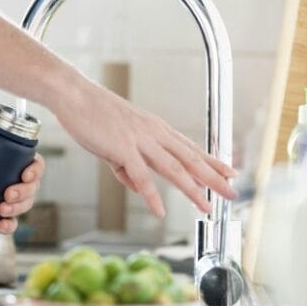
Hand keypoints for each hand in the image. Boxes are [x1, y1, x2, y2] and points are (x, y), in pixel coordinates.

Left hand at [0, 136, 45, 234]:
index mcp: (7, 159)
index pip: (33, 162)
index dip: (36, 170)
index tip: (25, 175)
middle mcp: (9, 179)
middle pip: (32, 187)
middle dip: (24, 193)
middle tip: (7, 195)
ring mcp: (3, 199)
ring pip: (24, 205)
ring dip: (18, 209)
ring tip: (1, 210)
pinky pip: (9, 223)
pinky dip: (9, 226)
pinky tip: (0, 226)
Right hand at [58, 82, 236, 216]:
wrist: (74, 95)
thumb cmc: (92, 114)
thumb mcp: (115, 142)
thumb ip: (126, 167)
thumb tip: (136, 187)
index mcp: (155, 129)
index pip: (190, 147)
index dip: (212, 161)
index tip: (229, 171)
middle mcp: (154, 133)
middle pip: (191, 159)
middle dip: (214, 178)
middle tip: (232, 192)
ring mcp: (140, 140)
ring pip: (174, 169)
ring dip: (193, 190)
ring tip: (206, 207)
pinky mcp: (122, 148)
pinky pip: (141, 176)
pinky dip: (151, 195)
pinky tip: (160, 210)